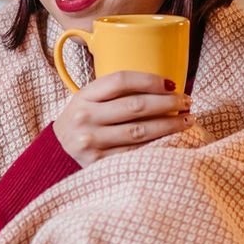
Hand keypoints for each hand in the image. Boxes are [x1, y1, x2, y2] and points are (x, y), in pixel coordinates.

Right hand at [52, 71, 192, 167]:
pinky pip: (135, 153)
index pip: (121, 80)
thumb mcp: (88, 100)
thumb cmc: (82, 121)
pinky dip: (157, 146)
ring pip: (140, 131)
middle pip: (135, 106)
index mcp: (84, 96)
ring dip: (169, 125)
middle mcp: (86, 117)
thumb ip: (114, 92)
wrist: (56, 152)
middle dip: (167, 103)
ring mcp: (91, 142)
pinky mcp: (98, 163)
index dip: (150, 80)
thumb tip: (162, 85)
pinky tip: (171, 140)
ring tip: (187, 120)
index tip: (171, 83)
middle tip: (187, 101)